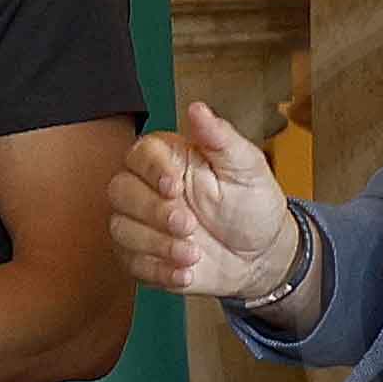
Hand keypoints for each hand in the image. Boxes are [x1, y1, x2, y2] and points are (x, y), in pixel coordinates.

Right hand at [112, 103, 299, 301]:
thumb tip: (197, 108)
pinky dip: (157, 271)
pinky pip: (131, 264)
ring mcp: (142, 224)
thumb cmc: (252, 205)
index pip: (139, 154)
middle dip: (152, 212)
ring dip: (156, 245)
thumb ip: (220, 138)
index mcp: (170, 160)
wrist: (262, 255)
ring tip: (193, 254)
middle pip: (120, 192)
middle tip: (188, 224)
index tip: (174, 186)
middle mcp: (148, 190)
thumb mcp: (246, 168)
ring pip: (121, 229)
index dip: (151, 170)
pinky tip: (186, 272)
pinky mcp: (142, 257)